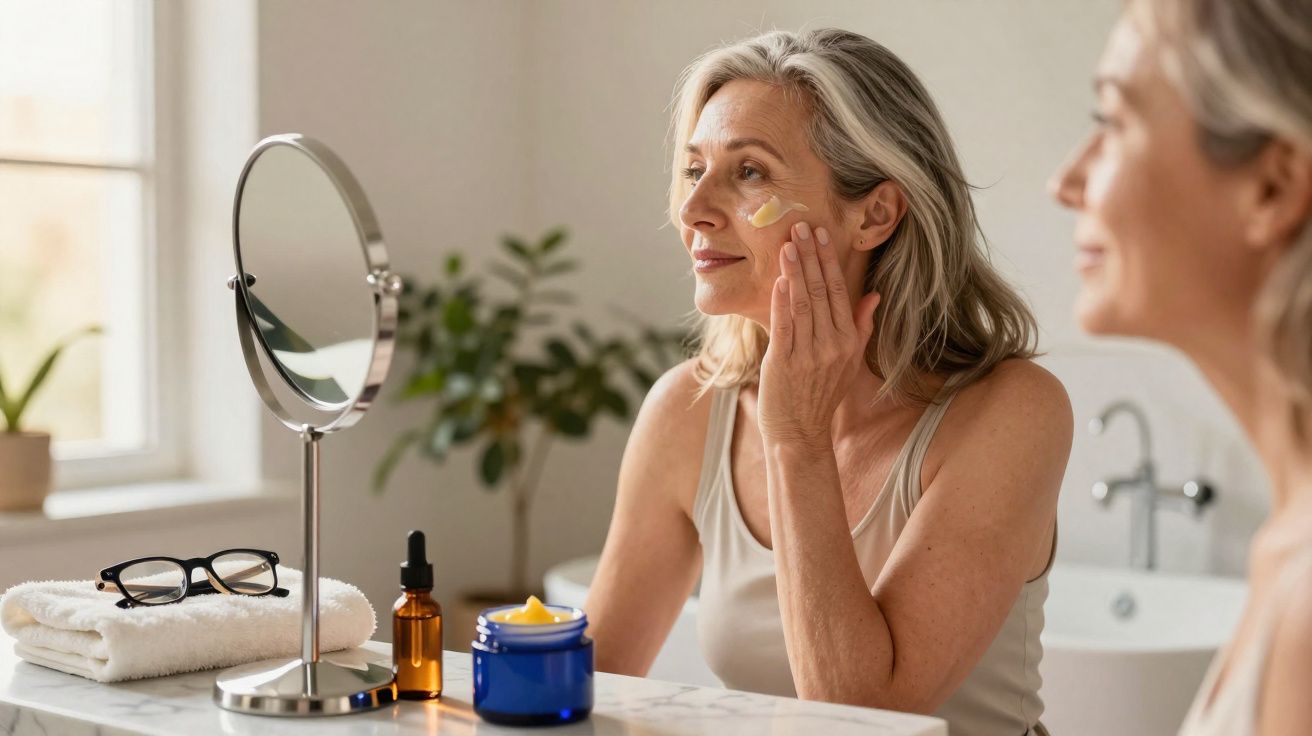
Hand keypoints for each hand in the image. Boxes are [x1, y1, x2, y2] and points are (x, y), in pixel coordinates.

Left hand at [757, 222, 880, 446]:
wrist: (800, 434)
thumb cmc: (821, 395)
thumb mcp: (849, 362)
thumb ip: (861, 326)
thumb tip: (875, 295)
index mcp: (849, 341)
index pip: (840, 292)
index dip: (830, 261)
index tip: (822, 235)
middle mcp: (833, 346)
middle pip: (822, 291)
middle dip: (811, 256)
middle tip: (801, 226)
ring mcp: (809, 355)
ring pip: (803, 303)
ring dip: (795, 270)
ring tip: (788, 243)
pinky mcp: (784, 363)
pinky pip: (784, 326)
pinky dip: (781, 301)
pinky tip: (779, 279)